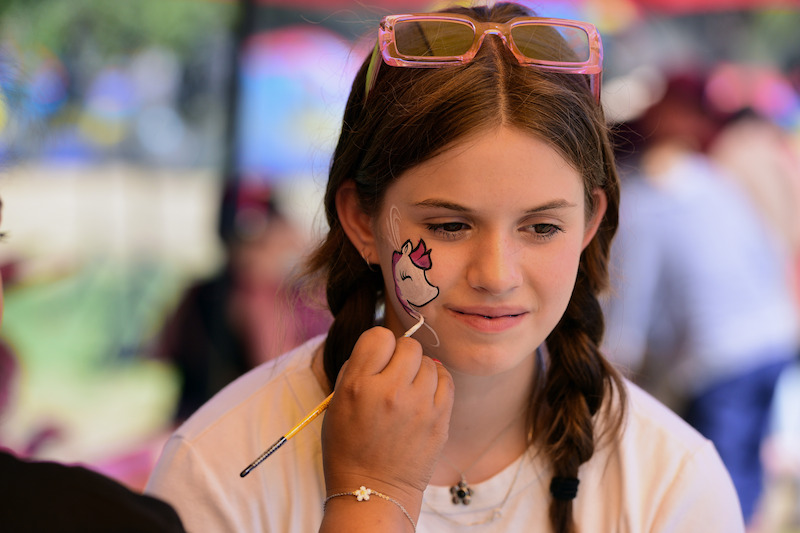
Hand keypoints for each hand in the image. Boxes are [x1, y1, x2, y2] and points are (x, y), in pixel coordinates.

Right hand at [321, 326, 453, 508]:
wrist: (373, 490)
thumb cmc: (349, 446)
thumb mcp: (336, 404)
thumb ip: (356, 369)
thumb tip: (380, 348)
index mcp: (359, 385)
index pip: (379, 335)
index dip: (378, 345)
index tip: (377, 359)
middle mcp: (391, 391)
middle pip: (409, 346)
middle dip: (400, 356)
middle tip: (393, 375)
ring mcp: (419, 405)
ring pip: (429, 362)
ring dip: (418, 371)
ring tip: (408, 390)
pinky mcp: (439, 419)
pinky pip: (446, 380)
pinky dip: (436, 382)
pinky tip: (424, 394)